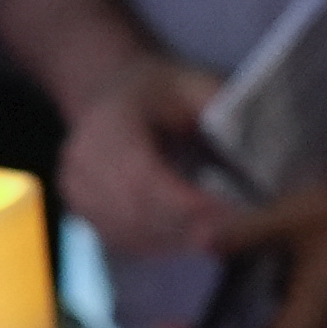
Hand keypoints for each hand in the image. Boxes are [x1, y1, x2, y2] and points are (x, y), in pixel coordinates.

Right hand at [57, 53, 239, 262]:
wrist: (110, 92)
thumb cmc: (159, 90)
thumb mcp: (194, 83)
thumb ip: (220, 109)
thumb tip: (252, 147)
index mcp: (110, 120)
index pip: (142, 175)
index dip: (183, 202)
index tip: (226, 213)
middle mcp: (81, 156)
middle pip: (134, 209)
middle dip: (186, 227)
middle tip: (231, 234)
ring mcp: (74, 185)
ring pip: (127, 230)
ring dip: (174, 240)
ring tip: (215, 235)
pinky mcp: (79, 208)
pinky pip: (119, 238)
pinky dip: (156, 244)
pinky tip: (185, 237)